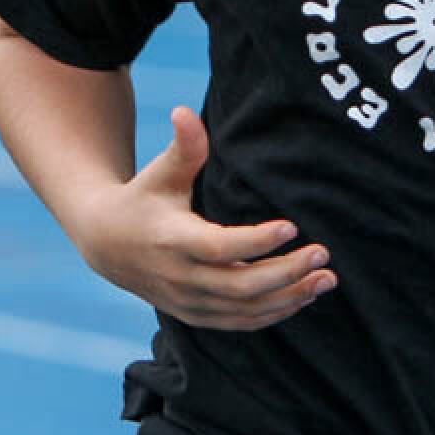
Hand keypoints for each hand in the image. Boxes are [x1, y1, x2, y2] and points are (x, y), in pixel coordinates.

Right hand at [71, 106, 335, 330]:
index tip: (292, 226)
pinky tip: (303, 296)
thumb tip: (185, 112)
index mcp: (172, 241)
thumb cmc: (143, 199)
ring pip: (245, 309)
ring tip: (326, 279)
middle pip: (240, 285)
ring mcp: (189, 302)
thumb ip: (182, 147)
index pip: (219, 247)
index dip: (256, 242)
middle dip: (286, 273)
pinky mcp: (197, 315)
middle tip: (322, 254)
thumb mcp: (159, 173)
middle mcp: (181, 277)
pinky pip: (241, 322)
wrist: (108, 245)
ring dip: (289, 297)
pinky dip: (274, 313)